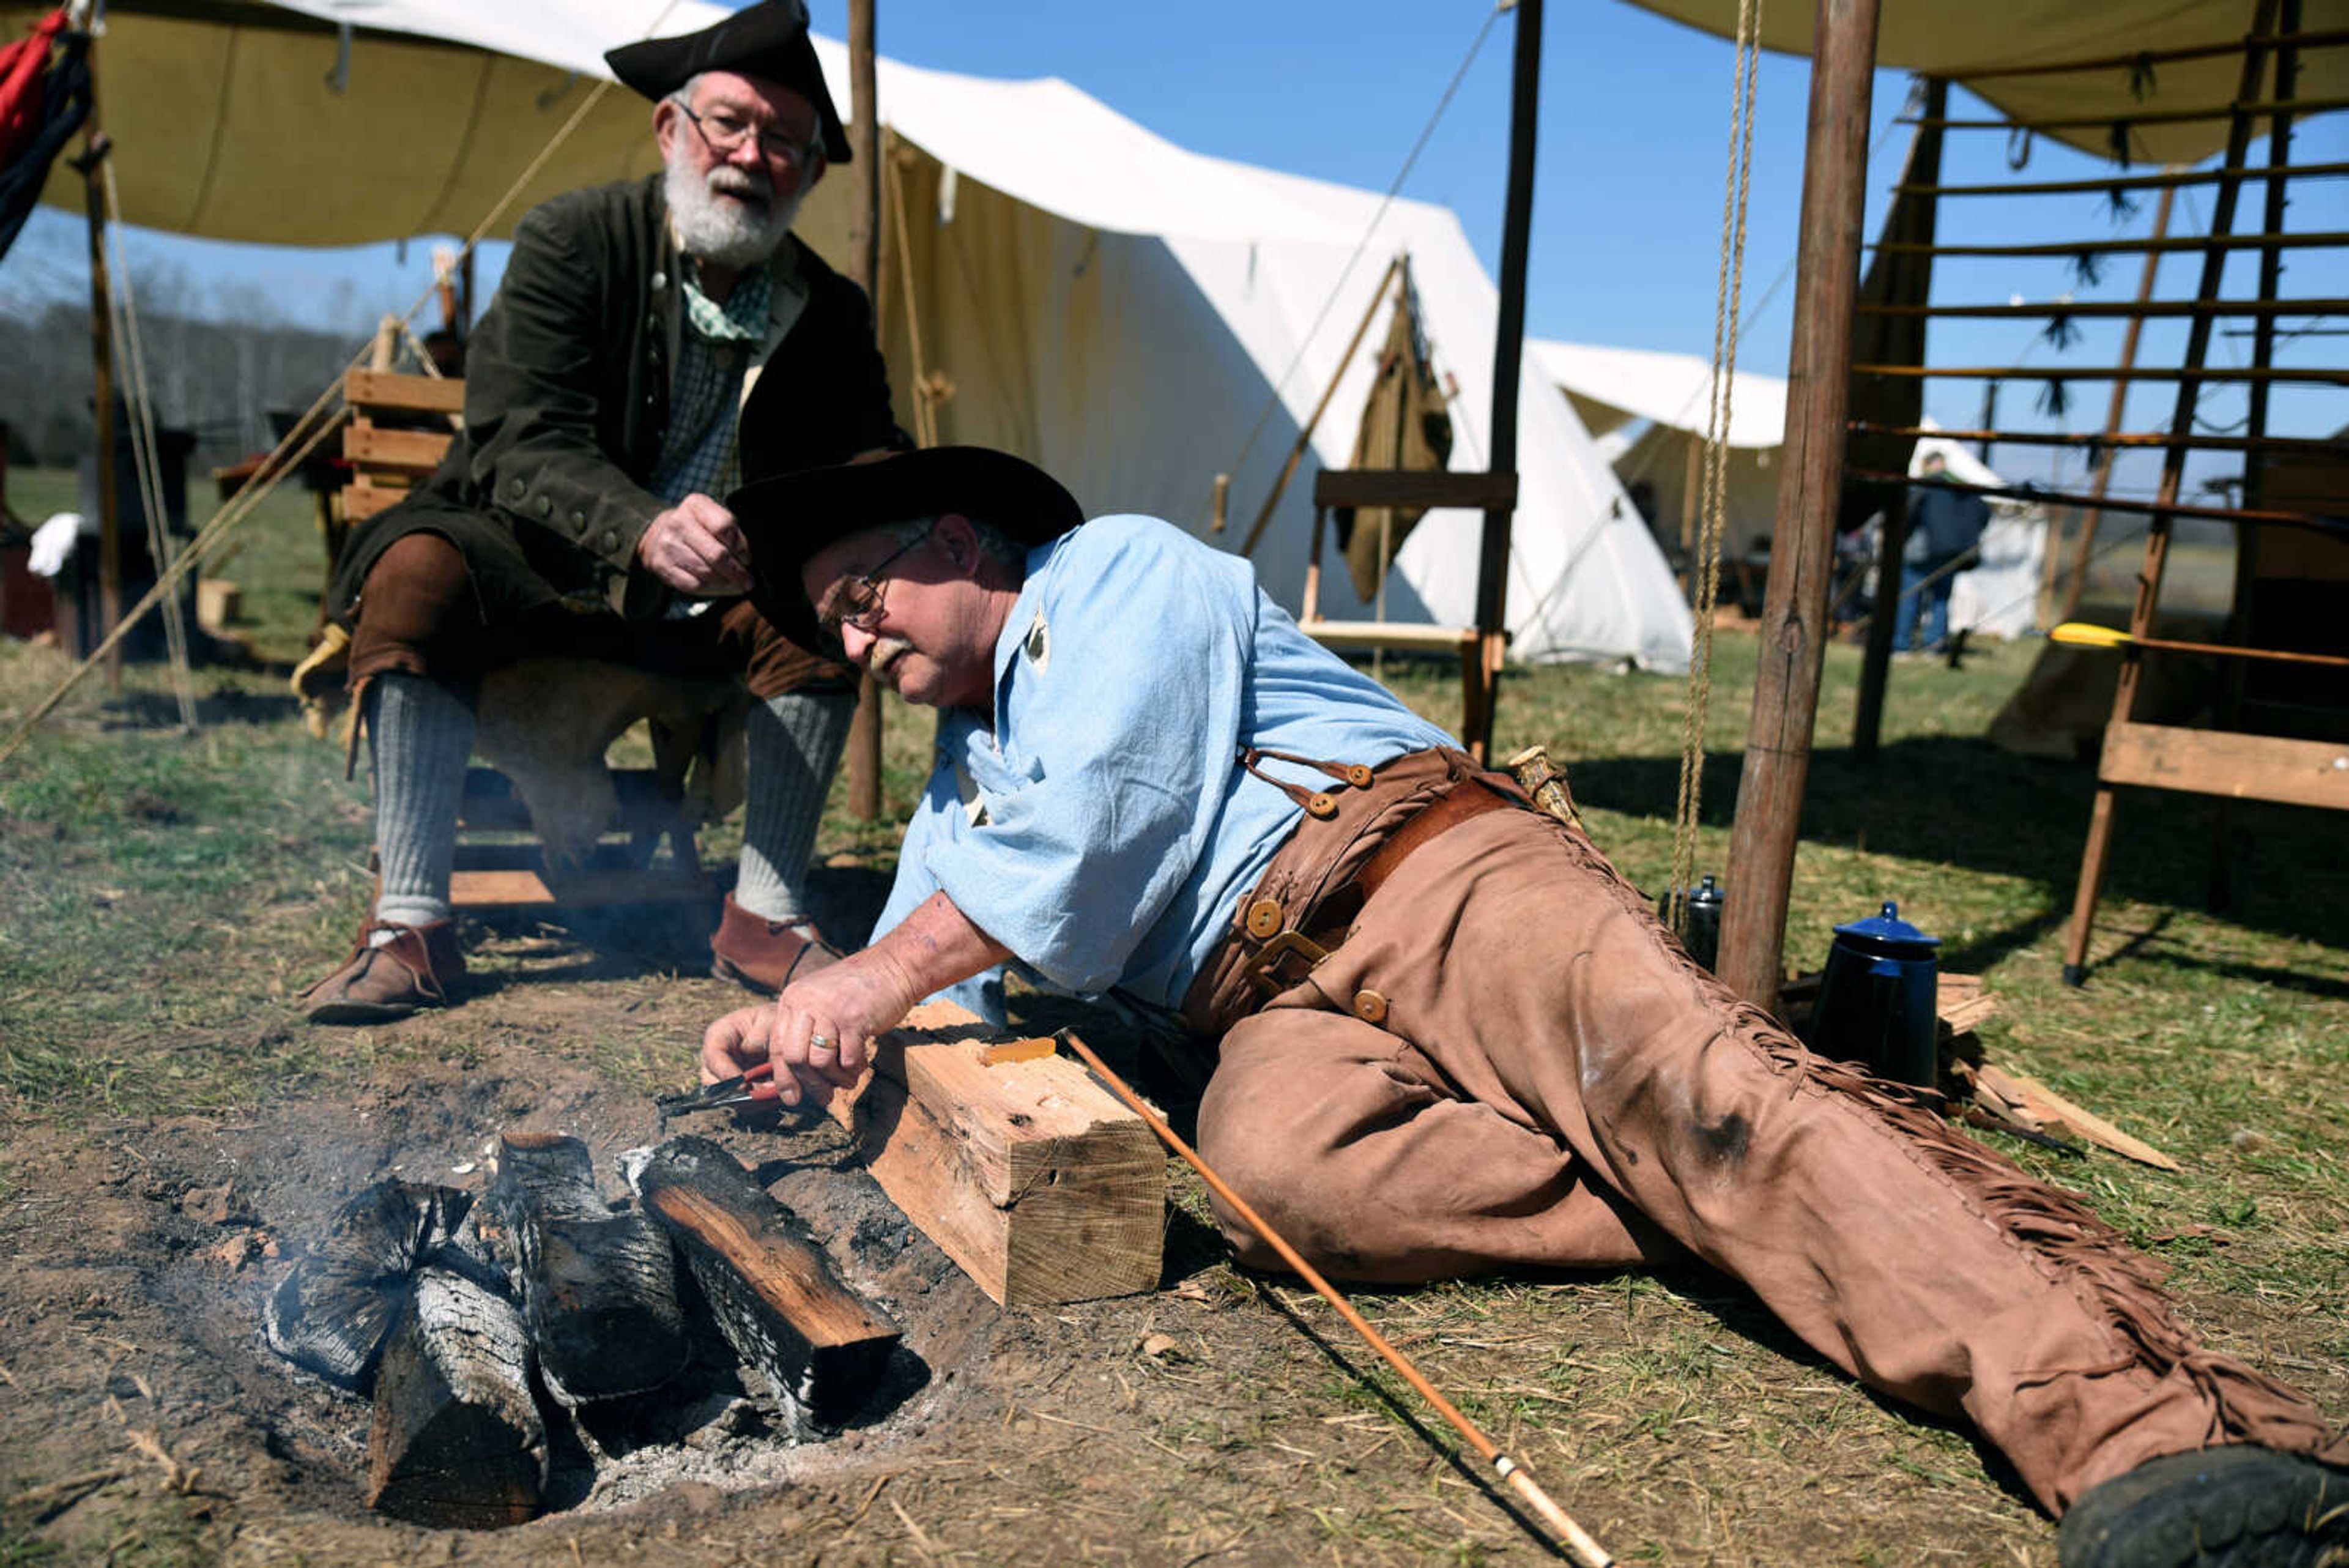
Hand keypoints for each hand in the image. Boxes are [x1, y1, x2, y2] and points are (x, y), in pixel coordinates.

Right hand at [637, 493, 751, 594]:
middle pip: (716, 554)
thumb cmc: (696, 527)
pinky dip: (712, 589)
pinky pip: (694, 585)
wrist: (659, 535)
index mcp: (696, 505)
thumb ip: (733, 534)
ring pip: (706, 573)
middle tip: (747, 580)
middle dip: (737, 572)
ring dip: (726, 583)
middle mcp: (679, 523)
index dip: (740, 546)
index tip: (746, 558)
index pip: (724, 526)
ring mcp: (669, 546)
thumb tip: (744, 558)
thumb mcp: (714, 518)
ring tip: (737, 585)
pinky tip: (720, 588)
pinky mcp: (663, 566)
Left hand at [698, 950, 921, 1106]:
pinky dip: (853, 1070)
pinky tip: (861, 1066)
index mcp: (792, 1000)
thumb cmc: (856, 990)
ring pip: (819, 1062)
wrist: (893, 967)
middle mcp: (805, 1003)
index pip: (776, 1046)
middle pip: (794, 1057)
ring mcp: (830, 1010)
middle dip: (808, 1084)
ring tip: (846, 1081)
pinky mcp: (855, 1019)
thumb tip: (796, 1073)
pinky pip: (847, 1059)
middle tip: (823, 1098)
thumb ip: (804, 1028)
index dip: (783, 1077)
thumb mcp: (819, 1000)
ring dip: (834, 1079)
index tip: (792, 1098)